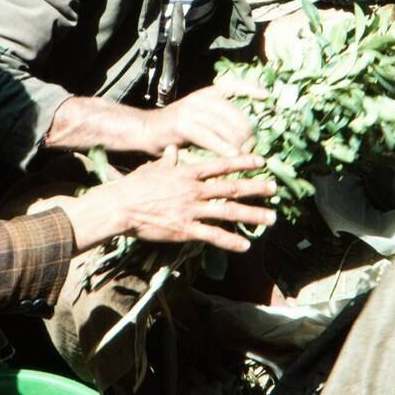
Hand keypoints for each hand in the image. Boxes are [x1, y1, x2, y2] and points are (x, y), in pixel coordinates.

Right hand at [65, 149, 277, 253]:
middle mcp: (194, 190)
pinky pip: (213, 236)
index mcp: (187, 173)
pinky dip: (231, 241)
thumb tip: (175, 149)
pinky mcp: (185, 229)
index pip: (221, 165)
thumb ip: (169, 160)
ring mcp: (191, 210)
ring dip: (252, 214)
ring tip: (271, 218)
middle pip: (231, 187)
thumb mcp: (153, 167)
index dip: (243, 162)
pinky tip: (245, 245)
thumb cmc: (134, 186)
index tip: (261, 161)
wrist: (120, 206)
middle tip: (275, 188)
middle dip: (256, 188)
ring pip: (228, 211)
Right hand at [143, 84, 262, 157]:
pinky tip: (232, 155)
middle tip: (252, 146)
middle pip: (232, 112)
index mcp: (205, 94)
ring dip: (236, 142)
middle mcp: (200, 99)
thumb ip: (217, 121)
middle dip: (246, 131)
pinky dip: (222, 146)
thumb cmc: (174, 130)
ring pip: (222, 126)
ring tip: (245, 154)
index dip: (250, 89)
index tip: (266, 96)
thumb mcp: (198, 118)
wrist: (145, 130)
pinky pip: (208, 136)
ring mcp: (190, 110)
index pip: (232, 86)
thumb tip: (246, 135)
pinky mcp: (182, 124)